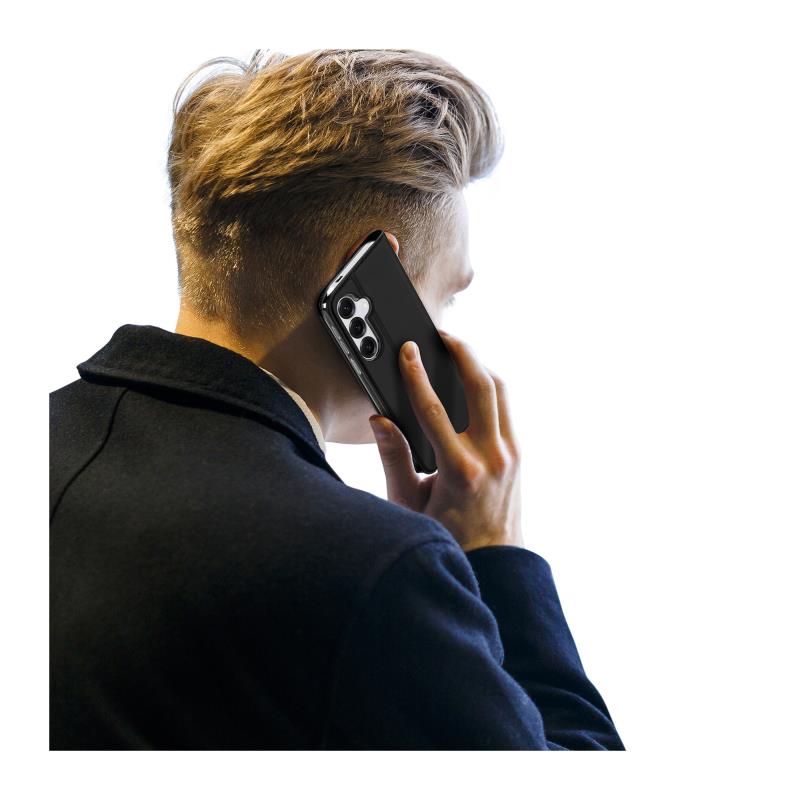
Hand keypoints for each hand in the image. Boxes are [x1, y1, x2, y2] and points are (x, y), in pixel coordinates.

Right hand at [368, 331, 523, 552]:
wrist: (494, 564)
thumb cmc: (447, 539)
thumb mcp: (409, 505)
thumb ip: (394, 459)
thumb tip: (380, 420)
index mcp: (460, 472)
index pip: (434, 410)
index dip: (417, 376)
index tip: (407, 351)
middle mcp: (491, 458)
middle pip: (482, 387)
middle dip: (462, 353)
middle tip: (443, 336)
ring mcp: (510, 454)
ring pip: (501, 392)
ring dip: (479, 366)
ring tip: (457, 352)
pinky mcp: (517, 455)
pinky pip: (505, 408)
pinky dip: (489, 388)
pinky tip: (471, 382)